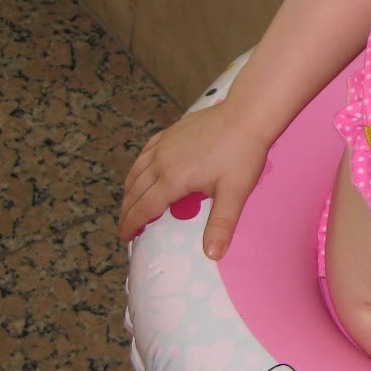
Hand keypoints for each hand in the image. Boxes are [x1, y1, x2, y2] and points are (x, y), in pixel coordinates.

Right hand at [118, 102, 270, 257]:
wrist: (246, 115)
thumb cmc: (242, 154)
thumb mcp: (234, 193)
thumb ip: (221, 225)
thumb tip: (213, 254)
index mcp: (173, 179)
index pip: (144, 208)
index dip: (131, 225)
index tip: (123, 238)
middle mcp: (161, 161)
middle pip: (135, 191)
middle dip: (127, 211)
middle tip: (124, 227)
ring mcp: (164, 144)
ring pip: (136, 171)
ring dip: (129, 191)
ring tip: (128, 205)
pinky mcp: (170, 132)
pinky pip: (145, 153)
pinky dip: (138, 168)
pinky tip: (141, 172)